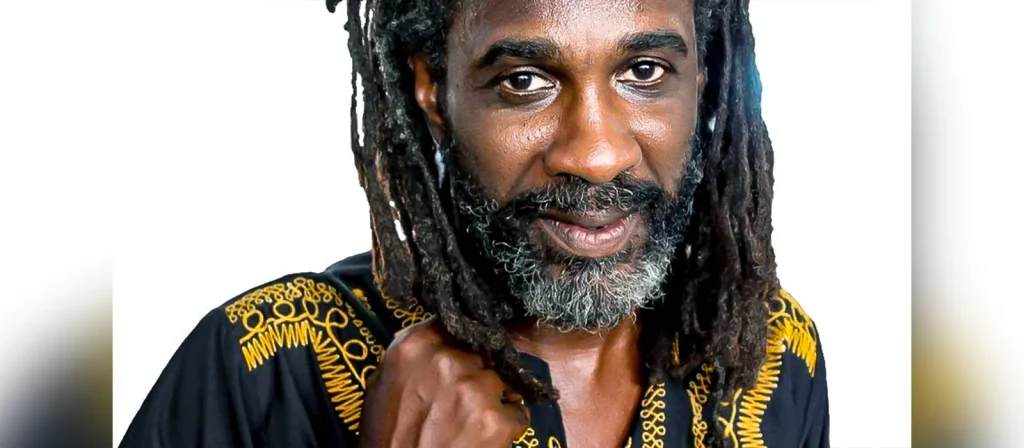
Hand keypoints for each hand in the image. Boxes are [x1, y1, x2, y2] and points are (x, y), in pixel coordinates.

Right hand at [358, 317, 529, 447]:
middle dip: (475, 375)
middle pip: (480, 354)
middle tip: (457, 405)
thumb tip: (442, 338)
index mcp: (414, 346)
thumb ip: (414, 357)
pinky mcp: (496, 419)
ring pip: (500, 382)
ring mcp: (474, 388)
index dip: (461, 344)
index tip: (462, 356)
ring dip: (492, 401)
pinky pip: (517, 413)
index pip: (454, 326)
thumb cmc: (387, 440)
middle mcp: (446, 360)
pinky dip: (506, 428)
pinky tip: (483, 441)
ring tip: (468, 426)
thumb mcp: (382, 387)